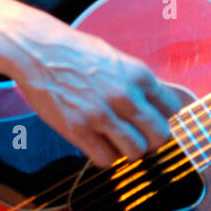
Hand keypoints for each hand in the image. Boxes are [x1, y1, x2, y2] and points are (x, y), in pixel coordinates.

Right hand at [0, 0, 182, 167]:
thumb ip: (138, 82)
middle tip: (139, 137)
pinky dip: (106, 157)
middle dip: (152, 140)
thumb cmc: (78, 53)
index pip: (172, 109)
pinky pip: (106, 159)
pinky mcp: (78, 130)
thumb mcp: (118, 59)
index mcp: (139, 75)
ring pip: (136, 152)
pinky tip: (98, 145)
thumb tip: (158, 103)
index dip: (163, 117)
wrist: (38, 50)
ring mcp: (102, 114)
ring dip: (130, 152)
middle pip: (160, 135)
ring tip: (118, 143)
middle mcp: (125, 95)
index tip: (151, 120)